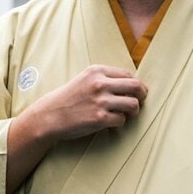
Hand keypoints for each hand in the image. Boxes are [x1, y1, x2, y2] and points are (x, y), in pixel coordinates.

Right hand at [25, 65, 147, 141]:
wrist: (50, 115)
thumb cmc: (69, 98)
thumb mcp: (85, 79)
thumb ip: (105, 78)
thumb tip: (131, 84)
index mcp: (97, 71)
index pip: (128, 75)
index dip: (136, 84)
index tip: (135, 92)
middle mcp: (100, 84)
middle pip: (136, 86)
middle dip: (142, 95)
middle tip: (140, 101)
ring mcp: (100, 101)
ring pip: (133, 104)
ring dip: (133, 111)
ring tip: (126, 114)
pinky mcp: (99, 118)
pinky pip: (122, 120)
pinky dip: (119, 122)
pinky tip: (110, 121)